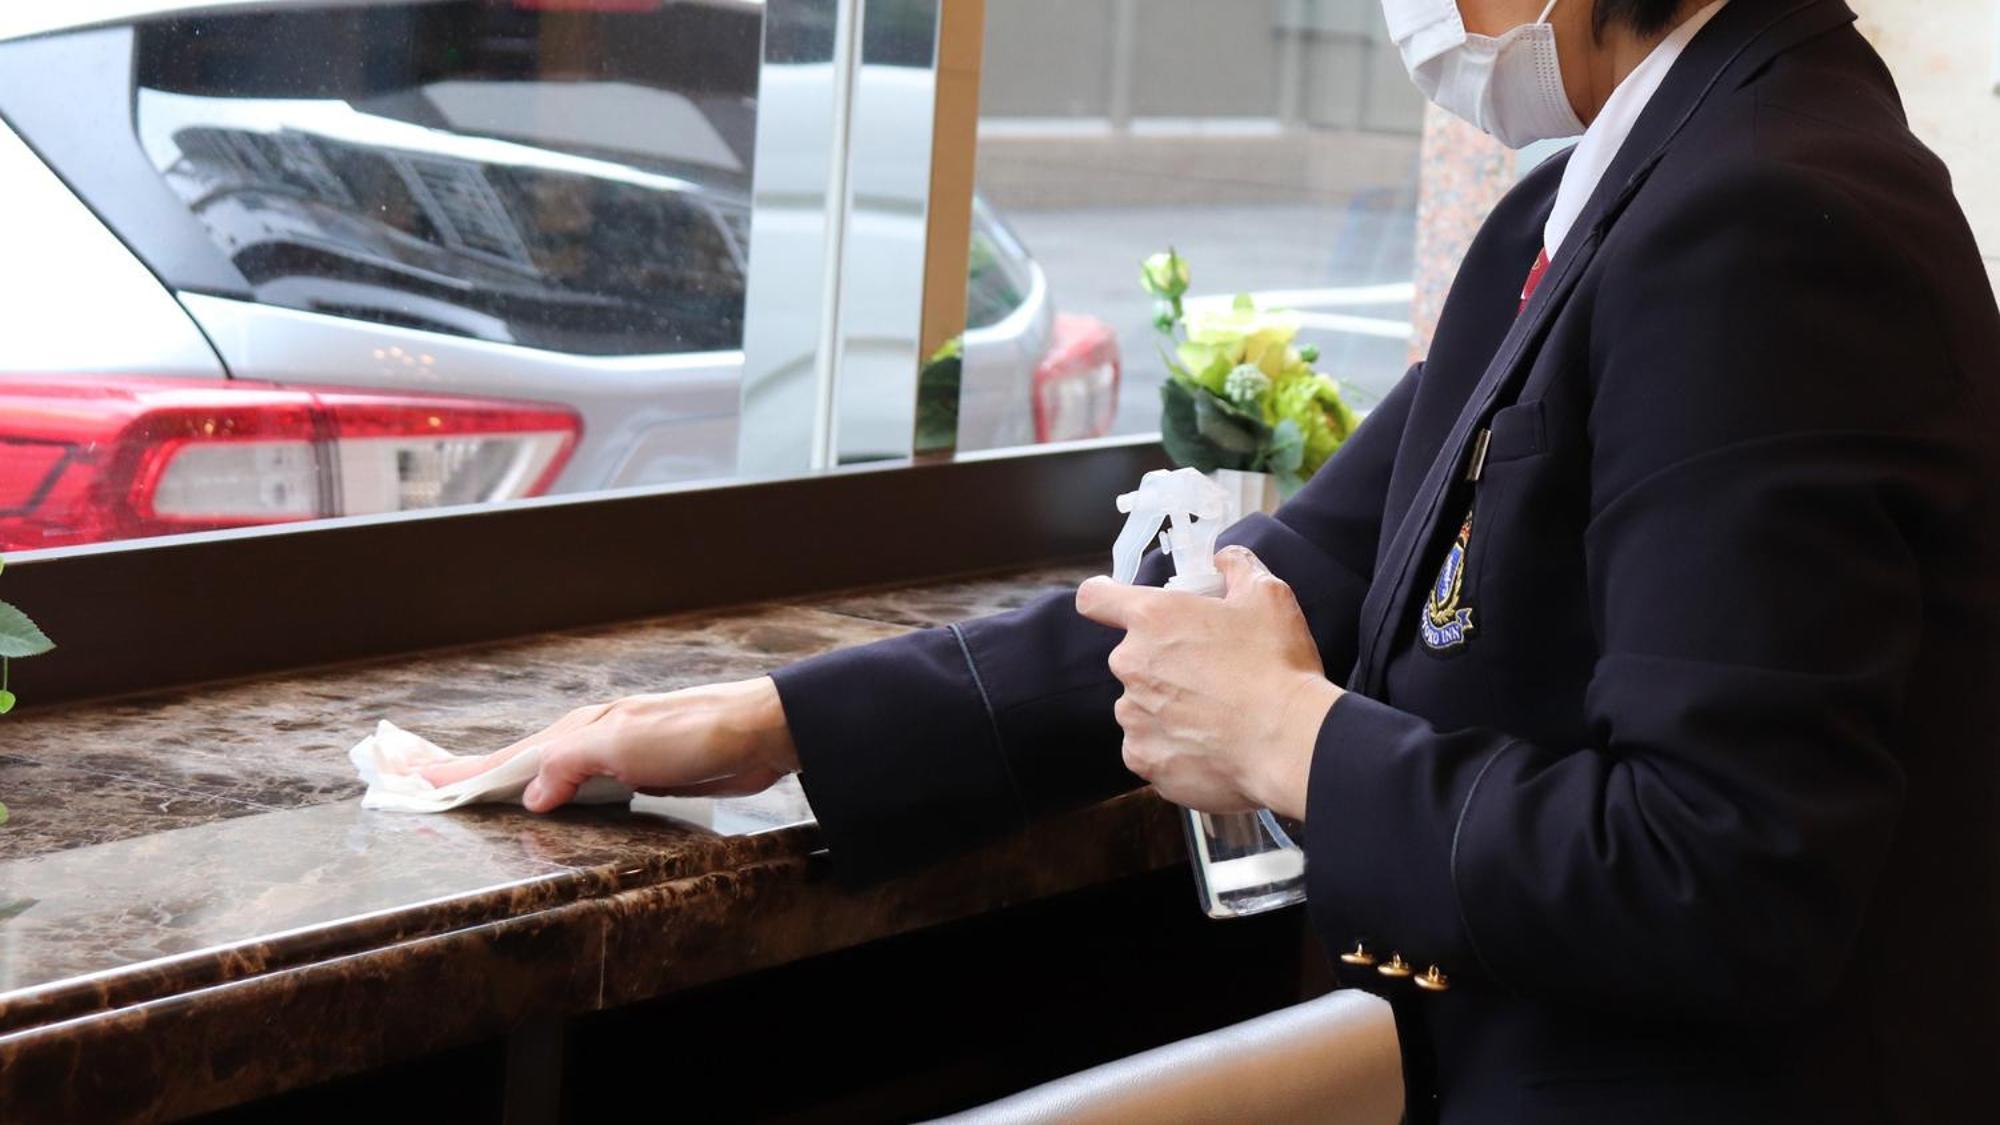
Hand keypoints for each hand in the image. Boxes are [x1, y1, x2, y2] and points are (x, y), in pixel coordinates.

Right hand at [419, 677, 798, 812]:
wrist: (758, 732)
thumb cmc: (694, 732)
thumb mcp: (622, 744)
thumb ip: (570, 765)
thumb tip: (530, 794)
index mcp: (577, 731)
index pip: (504, 759)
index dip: (458, 773)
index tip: (410, 780)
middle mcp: (588, 740)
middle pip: (515, 763)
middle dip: (467, 774)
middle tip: (418, 782)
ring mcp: (612, 756)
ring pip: (544, 775)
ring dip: (504, 783)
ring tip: (467, 792)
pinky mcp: (638, 774)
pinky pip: (577, 787)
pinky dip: (548, 793)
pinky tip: (545, 804)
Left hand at [1075, 547, 1340, 820]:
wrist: (1289, 742)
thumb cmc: (1276, 665)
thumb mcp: (1267, 596)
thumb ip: (1237, 567)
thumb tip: (1223, 558)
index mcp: (1152, 618)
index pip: (1095, 598)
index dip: (1105, 599)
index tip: (1118, 607)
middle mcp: (1130, 665)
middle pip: (1132, 657)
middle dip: (1162, 661)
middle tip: (1207, 672)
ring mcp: (1133, 717)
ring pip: (1140, 705)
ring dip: (1166, 706)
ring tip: (1214, 715)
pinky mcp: (1144, 759)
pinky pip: (1148, 747)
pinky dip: (1171, 747)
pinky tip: (1208, 745)